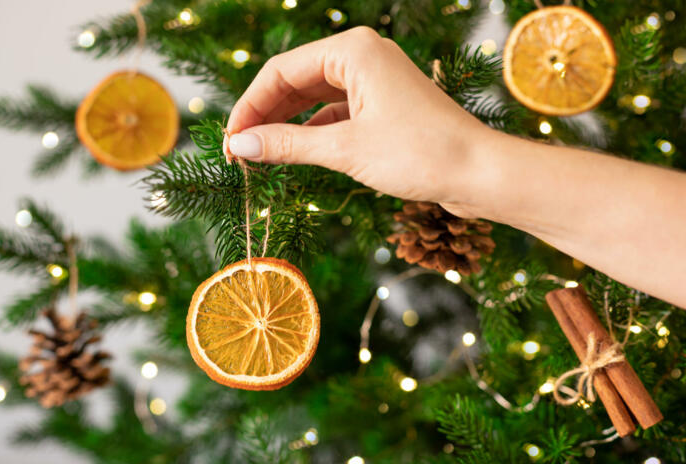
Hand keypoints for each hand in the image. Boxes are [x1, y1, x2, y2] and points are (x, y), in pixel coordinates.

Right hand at [224, 26, 489, 214]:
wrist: (479, 173)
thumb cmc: (420, 153)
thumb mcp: (344, 149)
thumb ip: (286, 145)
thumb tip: (239, 145)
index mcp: (353, 50)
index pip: (281, 71)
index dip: (250, 106)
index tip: (229, 139)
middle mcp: (364, 56)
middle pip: (296, 81)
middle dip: (266, 115)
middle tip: (238, 150)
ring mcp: (376, 81)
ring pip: (315, 98)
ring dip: (287, 125)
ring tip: (259, 154)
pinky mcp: (384, 105)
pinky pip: (336, 113)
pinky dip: (313, 132)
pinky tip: (294, 152)